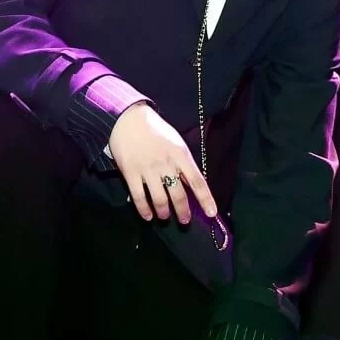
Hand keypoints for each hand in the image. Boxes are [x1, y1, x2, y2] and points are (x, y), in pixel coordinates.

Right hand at [107, 102, 216, 224]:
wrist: (128, 118)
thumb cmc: (156, 131)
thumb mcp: (175, 143)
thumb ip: (183, 163)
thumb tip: (191, 186)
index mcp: (180, 154)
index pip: (197, 181)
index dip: (205, 199)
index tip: (211, 213)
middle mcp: (166, 163)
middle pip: (178, 194)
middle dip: (183, 211)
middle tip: (185, 221)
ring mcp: (147, 169)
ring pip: (159, 199)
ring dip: (164, 212)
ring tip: (164, 217)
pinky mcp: (130, 172)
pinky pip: (139, 196)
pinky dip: (144, 209)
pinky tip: (147, 216)